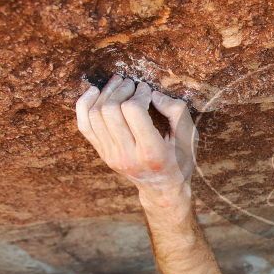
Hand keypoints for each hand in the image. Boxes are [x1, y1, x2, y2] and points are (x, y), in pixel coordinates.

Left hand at [75, 74, 198, 200]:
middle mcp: (127, 155)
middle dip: (121, 89)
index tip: (148, 90)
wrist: (162, 189)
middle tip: (132, 84)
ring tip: (118, 84)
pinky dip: (85, 104)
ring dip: (106, 93)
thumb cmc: (180, 160)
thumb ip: (176, 111)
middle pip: (110, 110)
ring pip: (95, 114)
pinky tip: (95, 91)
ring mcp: (111, 156)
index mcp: (152, 152)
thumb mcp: (189, 137)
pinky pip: (84, 125)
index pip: (133, 111)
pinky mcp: (103, 153)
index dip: (139, 94)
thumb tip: (153, 94)